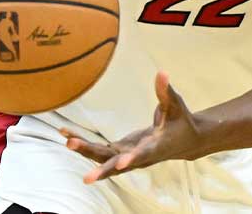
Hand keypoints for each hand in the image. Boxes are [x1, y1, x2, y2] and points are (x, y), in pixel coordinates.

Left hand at [62, 72, 202, 182]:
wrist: (184, 142)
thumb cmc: (181, 121)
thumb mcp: (176, 105)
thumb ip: (165, 91)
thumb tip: (161, 72)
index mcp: (157, 146)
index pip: (144, 154)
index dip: (132, 158)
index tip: (121, 163)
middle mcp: (140, 157)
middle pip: (117, 165)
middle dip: (101, 169)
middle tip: (86, 178)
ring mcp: (128, 156)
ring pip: (103, 159)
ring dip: (86, 151)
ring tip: (69, 140)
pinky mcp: (120, 152)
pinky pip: (99, 151)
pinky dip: (83, 144)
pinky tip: (67, 135)